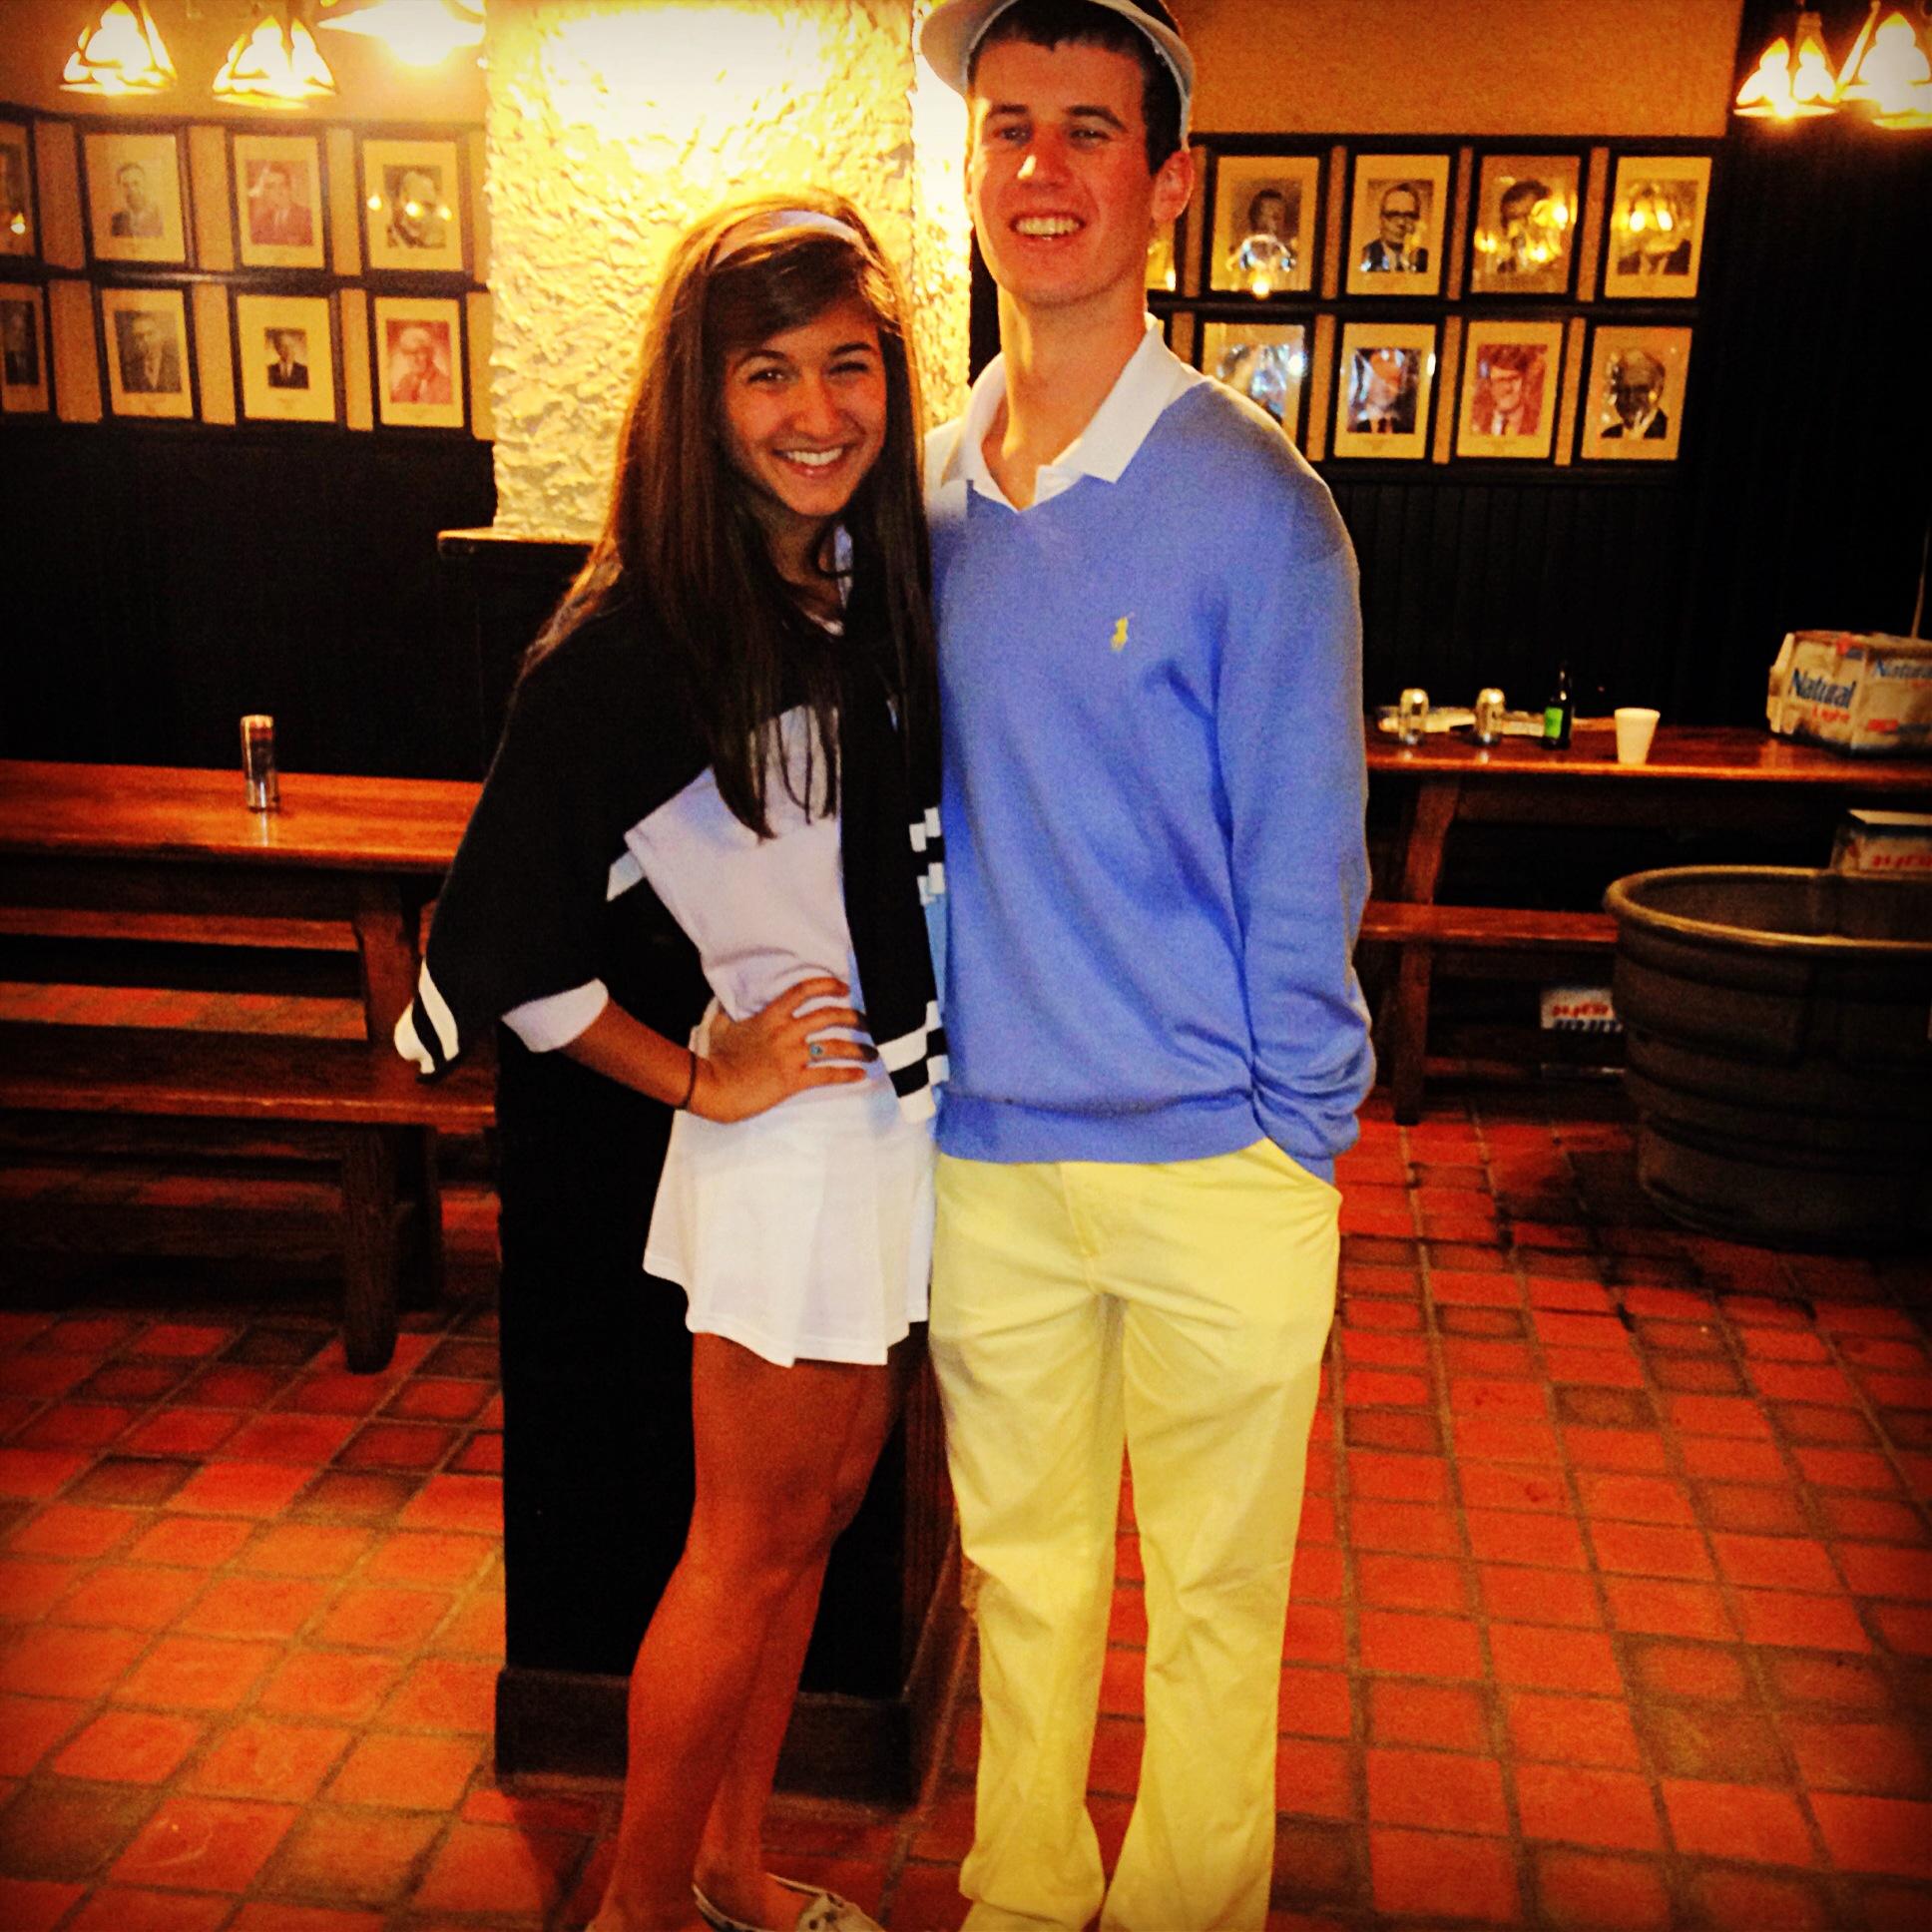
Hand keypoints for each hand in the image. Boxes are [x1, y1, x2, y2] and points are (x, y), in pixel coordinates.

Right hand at [689, 976, 874, 1121]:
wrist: (713, 1086)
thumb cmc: (715, 1057)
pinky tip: (860, 1074)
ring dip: (858, 1048)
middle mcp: (785, 1032)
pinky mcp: (793, 1080)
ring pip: (835, 1046)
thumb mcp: (721, 1026)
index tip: (842, 987)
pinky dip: (847, 1074)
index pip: (803, 991)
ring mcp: (791, 1056)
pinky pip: (827, 1074)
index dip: (826, 985)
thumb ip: (729, 1011)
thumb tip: (725, 1002)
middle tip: (867, 1021)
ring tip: (873, 1052)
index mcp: (770, 1016)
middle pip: (829, 1016)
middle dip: (853, 1017)